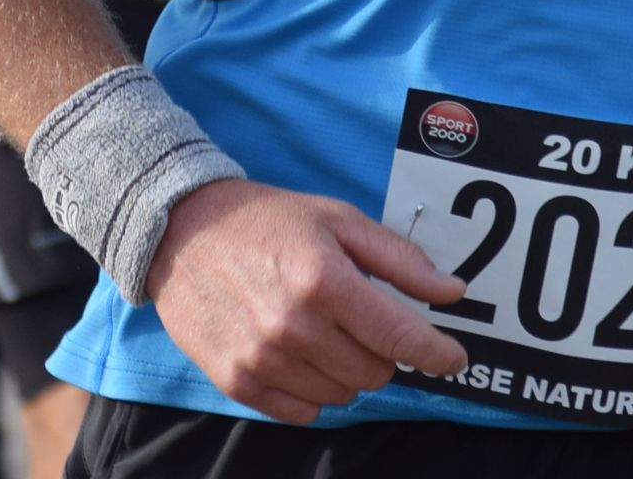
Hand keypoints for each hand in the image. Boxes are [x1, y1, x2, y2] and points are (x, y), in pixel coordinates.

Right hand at [145, 179, 470, 423]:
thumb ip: (399, 259)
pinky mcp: (237, 380)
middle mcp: (295, 326)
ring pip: (343, 394)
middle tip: (357, 319)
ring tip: (322, 331)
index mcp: (325, 280)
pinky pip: (303, 412)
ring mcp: (263, 358)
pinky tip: (298, 353)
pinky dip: (312, 389)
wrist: (179, 228)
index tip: (453, 359)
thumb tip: (452, 292)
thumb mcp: (337, 220)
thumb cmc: (264, 220)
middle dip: (381, 350)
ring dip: (345, 369)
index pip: (402, 338)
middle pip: (376, 372)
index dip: (438, 354)